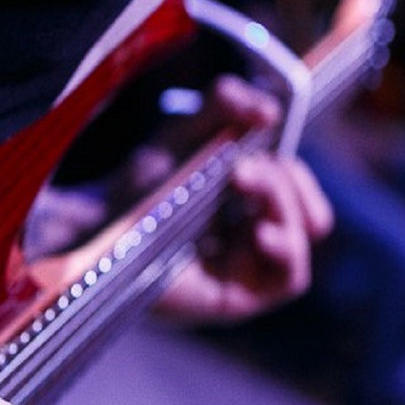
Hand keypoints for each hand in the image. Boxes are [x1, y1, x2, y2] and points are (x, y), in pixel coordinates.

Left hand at [154, 77, 333, 321]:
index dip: (294, 169)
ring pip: (300, 240)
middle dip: (286, 184)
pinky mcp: (237, 299)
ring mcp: (246, 272)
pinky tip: (263, 231)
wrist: (98, 226)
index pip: (297, 191)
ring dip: (282, 205)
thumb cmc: (138, 186)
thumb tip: (272, 111)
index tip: (269, 141)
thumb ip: (225, 105)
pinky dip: (286, 249)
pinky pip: (290, 279)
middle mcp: (250, 240)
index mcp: (246, 206)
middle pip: (306, 214)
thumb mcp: (185, 132)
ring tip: (244, 183)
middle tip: (246, 168)